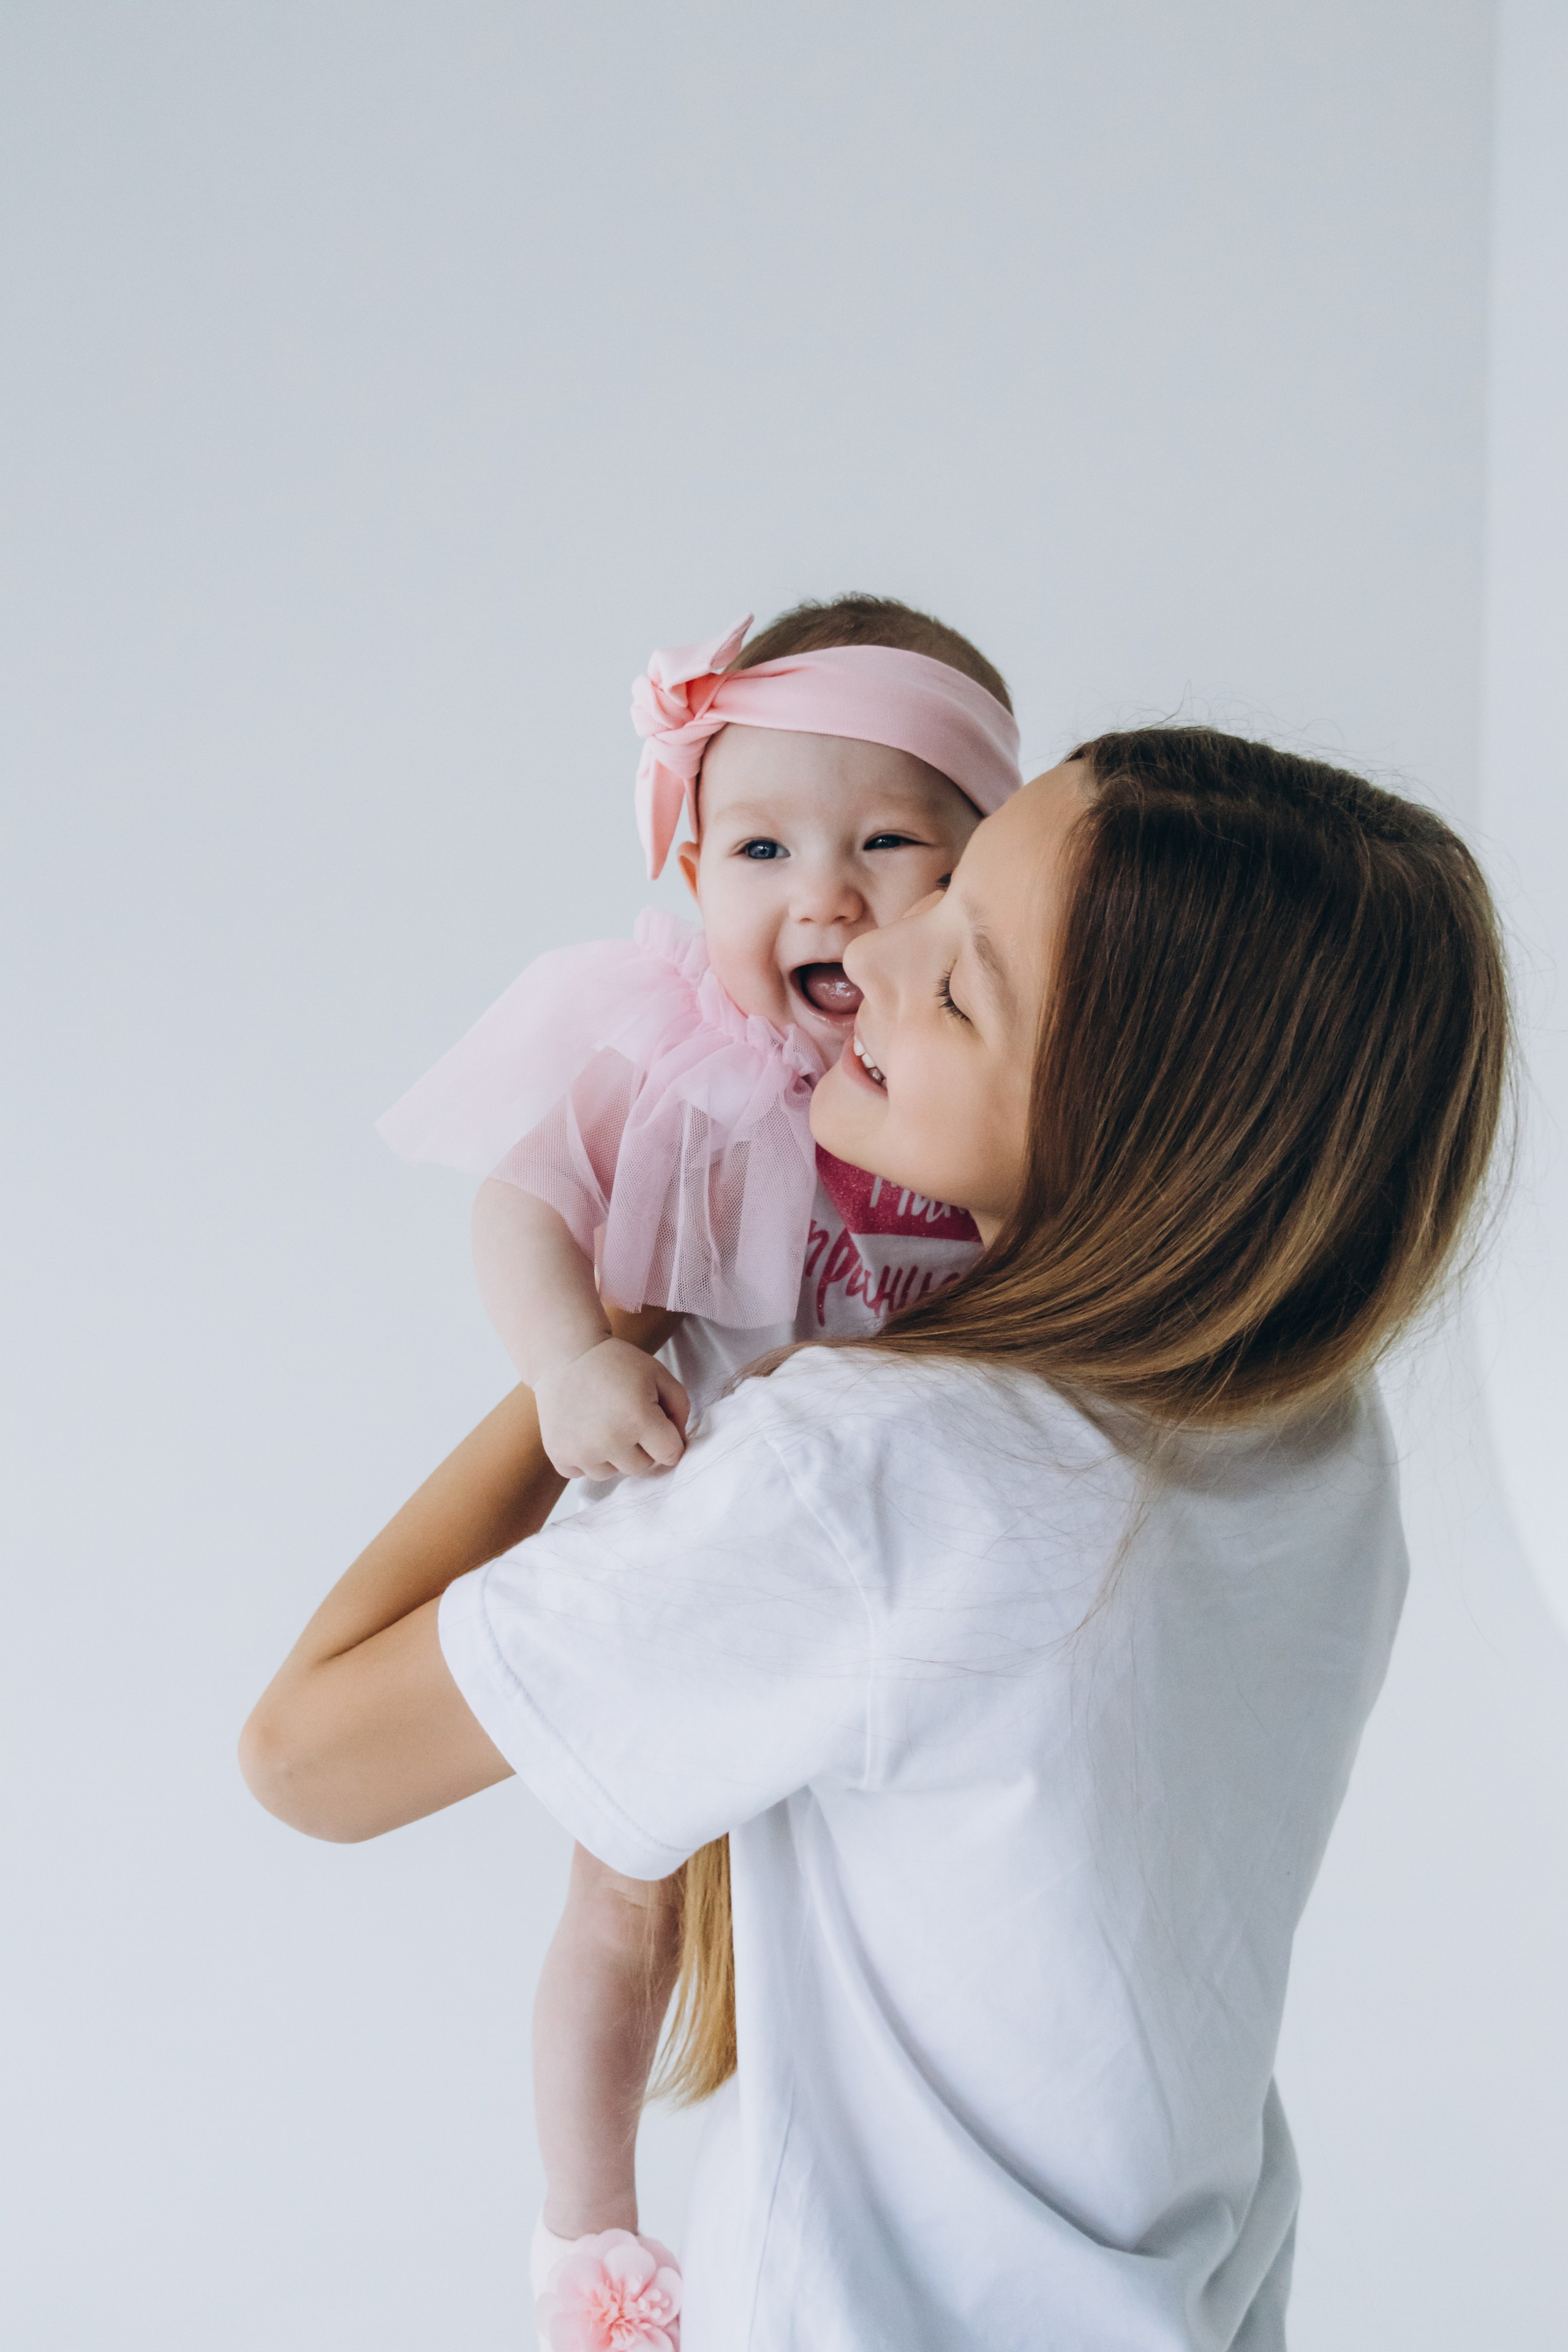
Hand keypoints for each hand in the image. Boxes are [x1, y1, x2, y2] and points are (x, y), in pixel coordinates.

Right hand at [533, 1338, 691, 1479]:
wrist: (565, 1355)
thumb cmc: (616, 1363)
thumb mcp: (658, 1374)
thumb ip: (680, 1408)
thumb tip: (679, 1444)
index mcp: (638, 1418)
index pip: (670, 1454)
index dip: (669, 1440)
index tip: (659, 1427)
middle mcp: (609, 1441)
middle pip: (641, 1466)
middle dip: (641, 1447)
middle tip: (626, 1417)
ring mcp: (581, 1452)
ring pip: (612, 1473)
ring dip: (613, 1455)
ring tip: (603, 1423)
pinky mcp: (558, 1456)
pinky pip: (583, 1473)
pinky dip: (586, 1458)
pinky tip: (584, 1431)